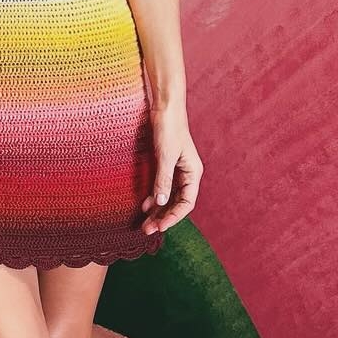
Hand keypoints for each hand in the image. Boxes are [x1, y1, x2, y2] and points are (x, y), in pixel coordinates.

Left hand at [140, 104, 201, 234]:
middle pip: (176, 202)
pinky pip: (161, 186)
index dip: (174, 216)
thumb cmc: (169, 128)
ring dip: (157, 210)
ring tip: (144, 223)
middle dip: (163, 217)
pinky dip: (153, 197)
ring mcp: (176, 170)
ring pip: (168, 197)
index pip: (186, 203)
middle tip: (147, 230)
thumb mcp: (165, 156)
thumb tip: (161, 203)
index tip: (160, 226)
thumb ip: (163, 180)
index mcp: (193, 173)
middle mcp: (186, 174)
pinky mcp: (165, 164)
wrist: (164, 106)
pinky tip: (144, 205)